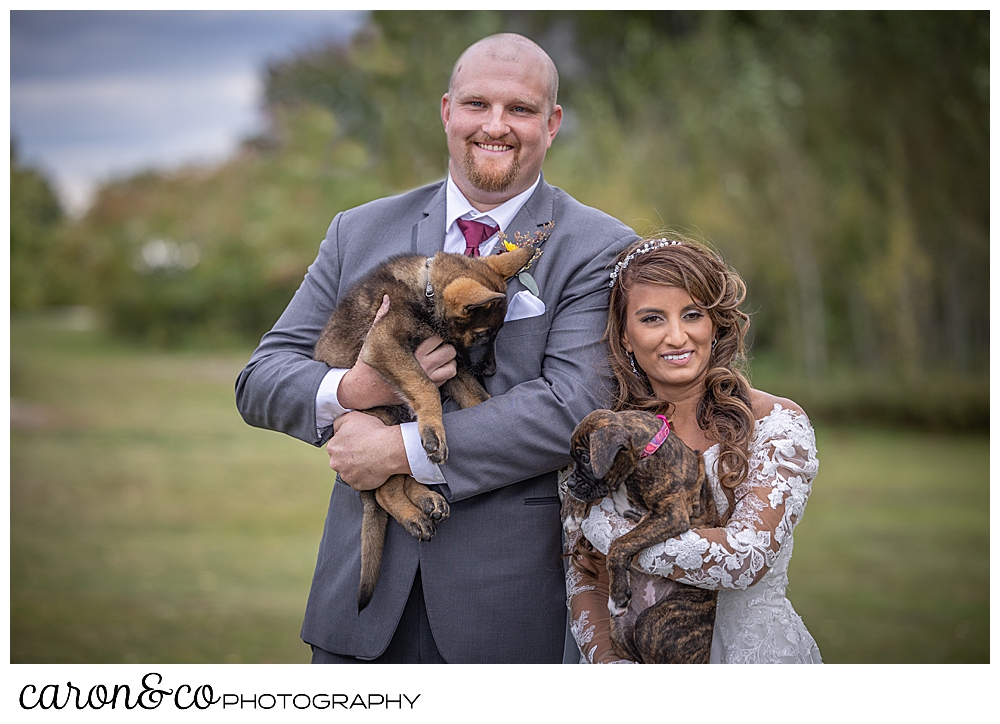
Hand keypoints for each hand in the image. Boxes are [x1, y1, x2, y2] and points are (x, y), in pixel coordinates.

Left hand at [327, 411, 409, 490]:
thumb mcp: (352, 417)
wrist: (390, 449)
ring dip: (356, 466)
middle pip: (340, 459)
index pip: (336, 445)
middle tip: (363, 450)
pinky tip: (372, 467)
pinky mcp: (357, 485)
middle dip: (350, 456)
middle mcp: (336, 463)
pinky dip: (364, 476)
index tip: (357, 441)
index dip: (347, 442)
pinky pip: (359, 481)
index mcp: (333, 447)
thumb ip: (338, 422)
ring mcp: (346, 476)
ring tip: (369, 458)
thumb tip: (335, 428)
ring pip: (349, 471)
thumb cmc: (374, 433)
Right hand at [336, 295, 457, 409]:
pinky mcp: (426, 390)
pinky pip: (446, 380)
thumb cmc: (369, 364)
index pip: (437, 338)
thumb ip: (382, 317)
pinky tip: (435, 369)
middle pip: (449, 351)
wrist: (364, 391)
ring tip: (439, 357)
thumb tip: (388, 299)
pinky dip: (445, 373)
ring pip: (452, 367)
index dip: (435, 334)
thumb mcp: (374, 339)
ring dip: (448, 361)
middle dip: (445, 347)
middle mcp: (422, 366)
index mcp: (411, 351)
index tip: (429, 335)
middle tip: (436, 346)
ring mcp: (426, 380)